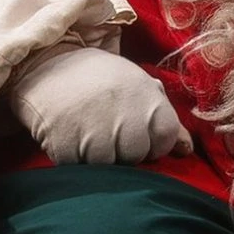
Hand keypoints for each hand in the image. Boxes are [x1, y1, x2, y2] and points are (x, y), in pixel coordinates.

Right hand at [4, 44, 190, 163]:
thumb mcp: (139, 87)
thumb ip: (168, 120)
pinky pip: (80, 168)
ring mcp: (96, 136)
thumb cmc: (100, 78)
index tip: (134, 127)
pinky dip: (76, 157)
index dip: (150, 139)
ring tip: (89, 129)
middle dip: (124, 149)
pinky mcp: (68, 148)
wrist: (47, 66)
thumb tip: (186, 150)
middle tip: (106, 126)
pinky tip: (72, 134)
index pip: (163, 142)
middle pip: (136, 157)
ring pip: (109, 167)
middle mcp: (126, 120)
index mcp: (149, 102)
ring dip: (99, 155)